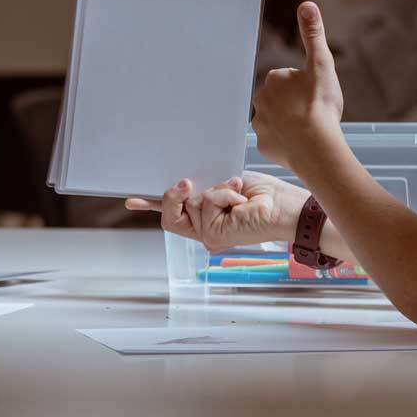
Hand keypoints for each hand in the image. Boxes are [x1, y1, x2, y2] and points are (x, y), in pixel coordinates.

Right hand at [127, 173, 310, 252]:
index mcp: (206, 216)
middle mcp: (203, 228)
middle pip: (169, 215)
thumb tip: (183, 181)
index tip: (131, 200)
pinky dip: (224, 194)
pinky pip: (205, 204)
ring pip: (187, 204)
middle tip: (186, 182)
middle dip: (173, 195)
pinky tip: (241, 201)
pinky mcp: (213, 234)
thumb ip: (203, 185)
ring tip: (236, 191)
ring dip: (215, 191)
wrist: (286, 207)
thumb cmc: (265, 195)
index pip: (172, 212)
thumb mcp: (226, 182)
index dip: (150, 205)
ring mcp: (207, 233)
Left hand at [251, 1, 344, 174]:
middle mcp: (260, 100)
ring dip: (290, 124)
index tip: (315, 95)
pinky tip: (299, 144)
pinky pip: (275, 141)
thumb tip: (306, 4)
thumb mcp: (321, 65)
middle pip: (282, 100)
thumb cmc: (320, 104)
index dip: (306, 87)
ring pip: (278, 120)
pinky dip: (286, 143)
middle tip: (313, 113)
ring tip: (308, 130)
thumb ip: (313, 35)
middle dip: (295, 105)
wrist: (316, 146)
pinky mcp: (263, 145)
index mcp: (273, 79)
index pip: (290, 79)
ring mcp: (260, 124)